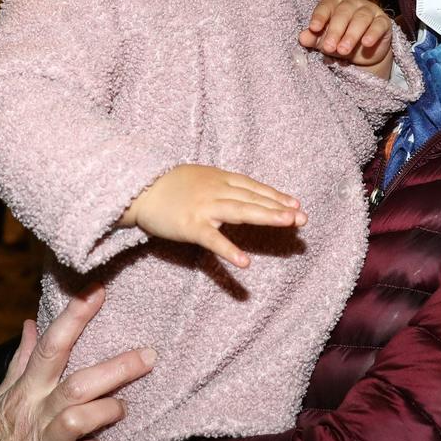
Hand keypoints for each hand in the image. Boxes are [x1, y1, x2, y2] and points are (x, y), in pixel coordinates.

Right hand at [0, 289, 152, 440]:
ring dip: (108, 410)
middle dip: (119, 367)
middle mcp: (34, 413)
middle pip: (80, 382)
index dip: (76, 315)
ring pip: (80, 417)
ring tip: (121, 409)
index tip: (99, 289)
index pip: (52, 343)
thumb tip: (31, 324)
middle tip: (149, 355)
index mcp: (25, 390)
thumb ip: (21, 362)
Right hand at [120, 164, 305, 267]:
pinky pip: (213, 239)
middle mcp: (216, 190)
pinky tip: (245, 262)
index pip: (253, 187)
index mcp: (219, 179)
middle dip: (279, 207)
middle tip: (302, 217)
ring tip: (287, 223)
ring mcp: (204, 208)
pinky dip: (230, 250)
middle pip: (252, 198)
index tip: (296, 204)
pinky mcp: (190, 226)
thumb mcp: (200, 178)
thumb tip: (244, 193)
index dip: (275, 195)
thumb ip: (222, 185)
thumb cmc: (169, 186)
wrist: (138, 190)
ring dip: (265, 215)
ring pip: (240, 211)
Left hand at [301, 0, 394, 76]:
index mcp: (334, 4)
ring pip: (360, 19)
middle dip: (335, 31)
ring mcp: (369, 10)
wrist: (365, 52)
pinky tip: (366, 43)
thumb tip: (302, 37)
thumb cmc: (340, 41)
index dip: (319, 16)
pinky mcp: (383, 22)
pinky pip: (378, 25)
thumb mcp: (325, 41)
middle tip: (329, 48)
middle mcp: (352, 3)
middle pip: (343, 13)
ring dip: (351, 35)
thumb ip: (313, 38)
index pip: (325, 6)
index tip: (313, 28)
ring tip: (343, 51)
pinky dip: (372, 34)